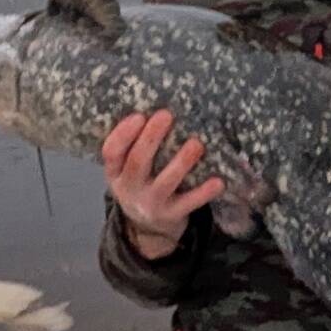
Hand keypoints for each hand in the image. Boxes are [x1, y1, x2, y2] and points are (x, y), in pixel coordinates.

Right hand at [102, 110, 223, 260]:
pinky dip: (204, 192)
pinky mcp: (172, 215)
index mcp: (115, 173)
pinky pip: (189, 203)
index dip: (123, 134)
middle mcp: (129, 189)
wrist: (148, 227)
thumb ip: (136, 145)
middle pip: (138, 163)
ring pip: (165, 182)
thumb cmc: (142, 183)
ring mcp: (151, 204)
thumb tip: (158, 103)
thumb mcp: (127, 168)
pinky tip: (218, 181)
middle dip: (151, 139)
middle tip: (166, 115)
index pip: (111, 152)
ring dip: (181, 162)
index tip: (139, 115)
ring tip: (196, 143)